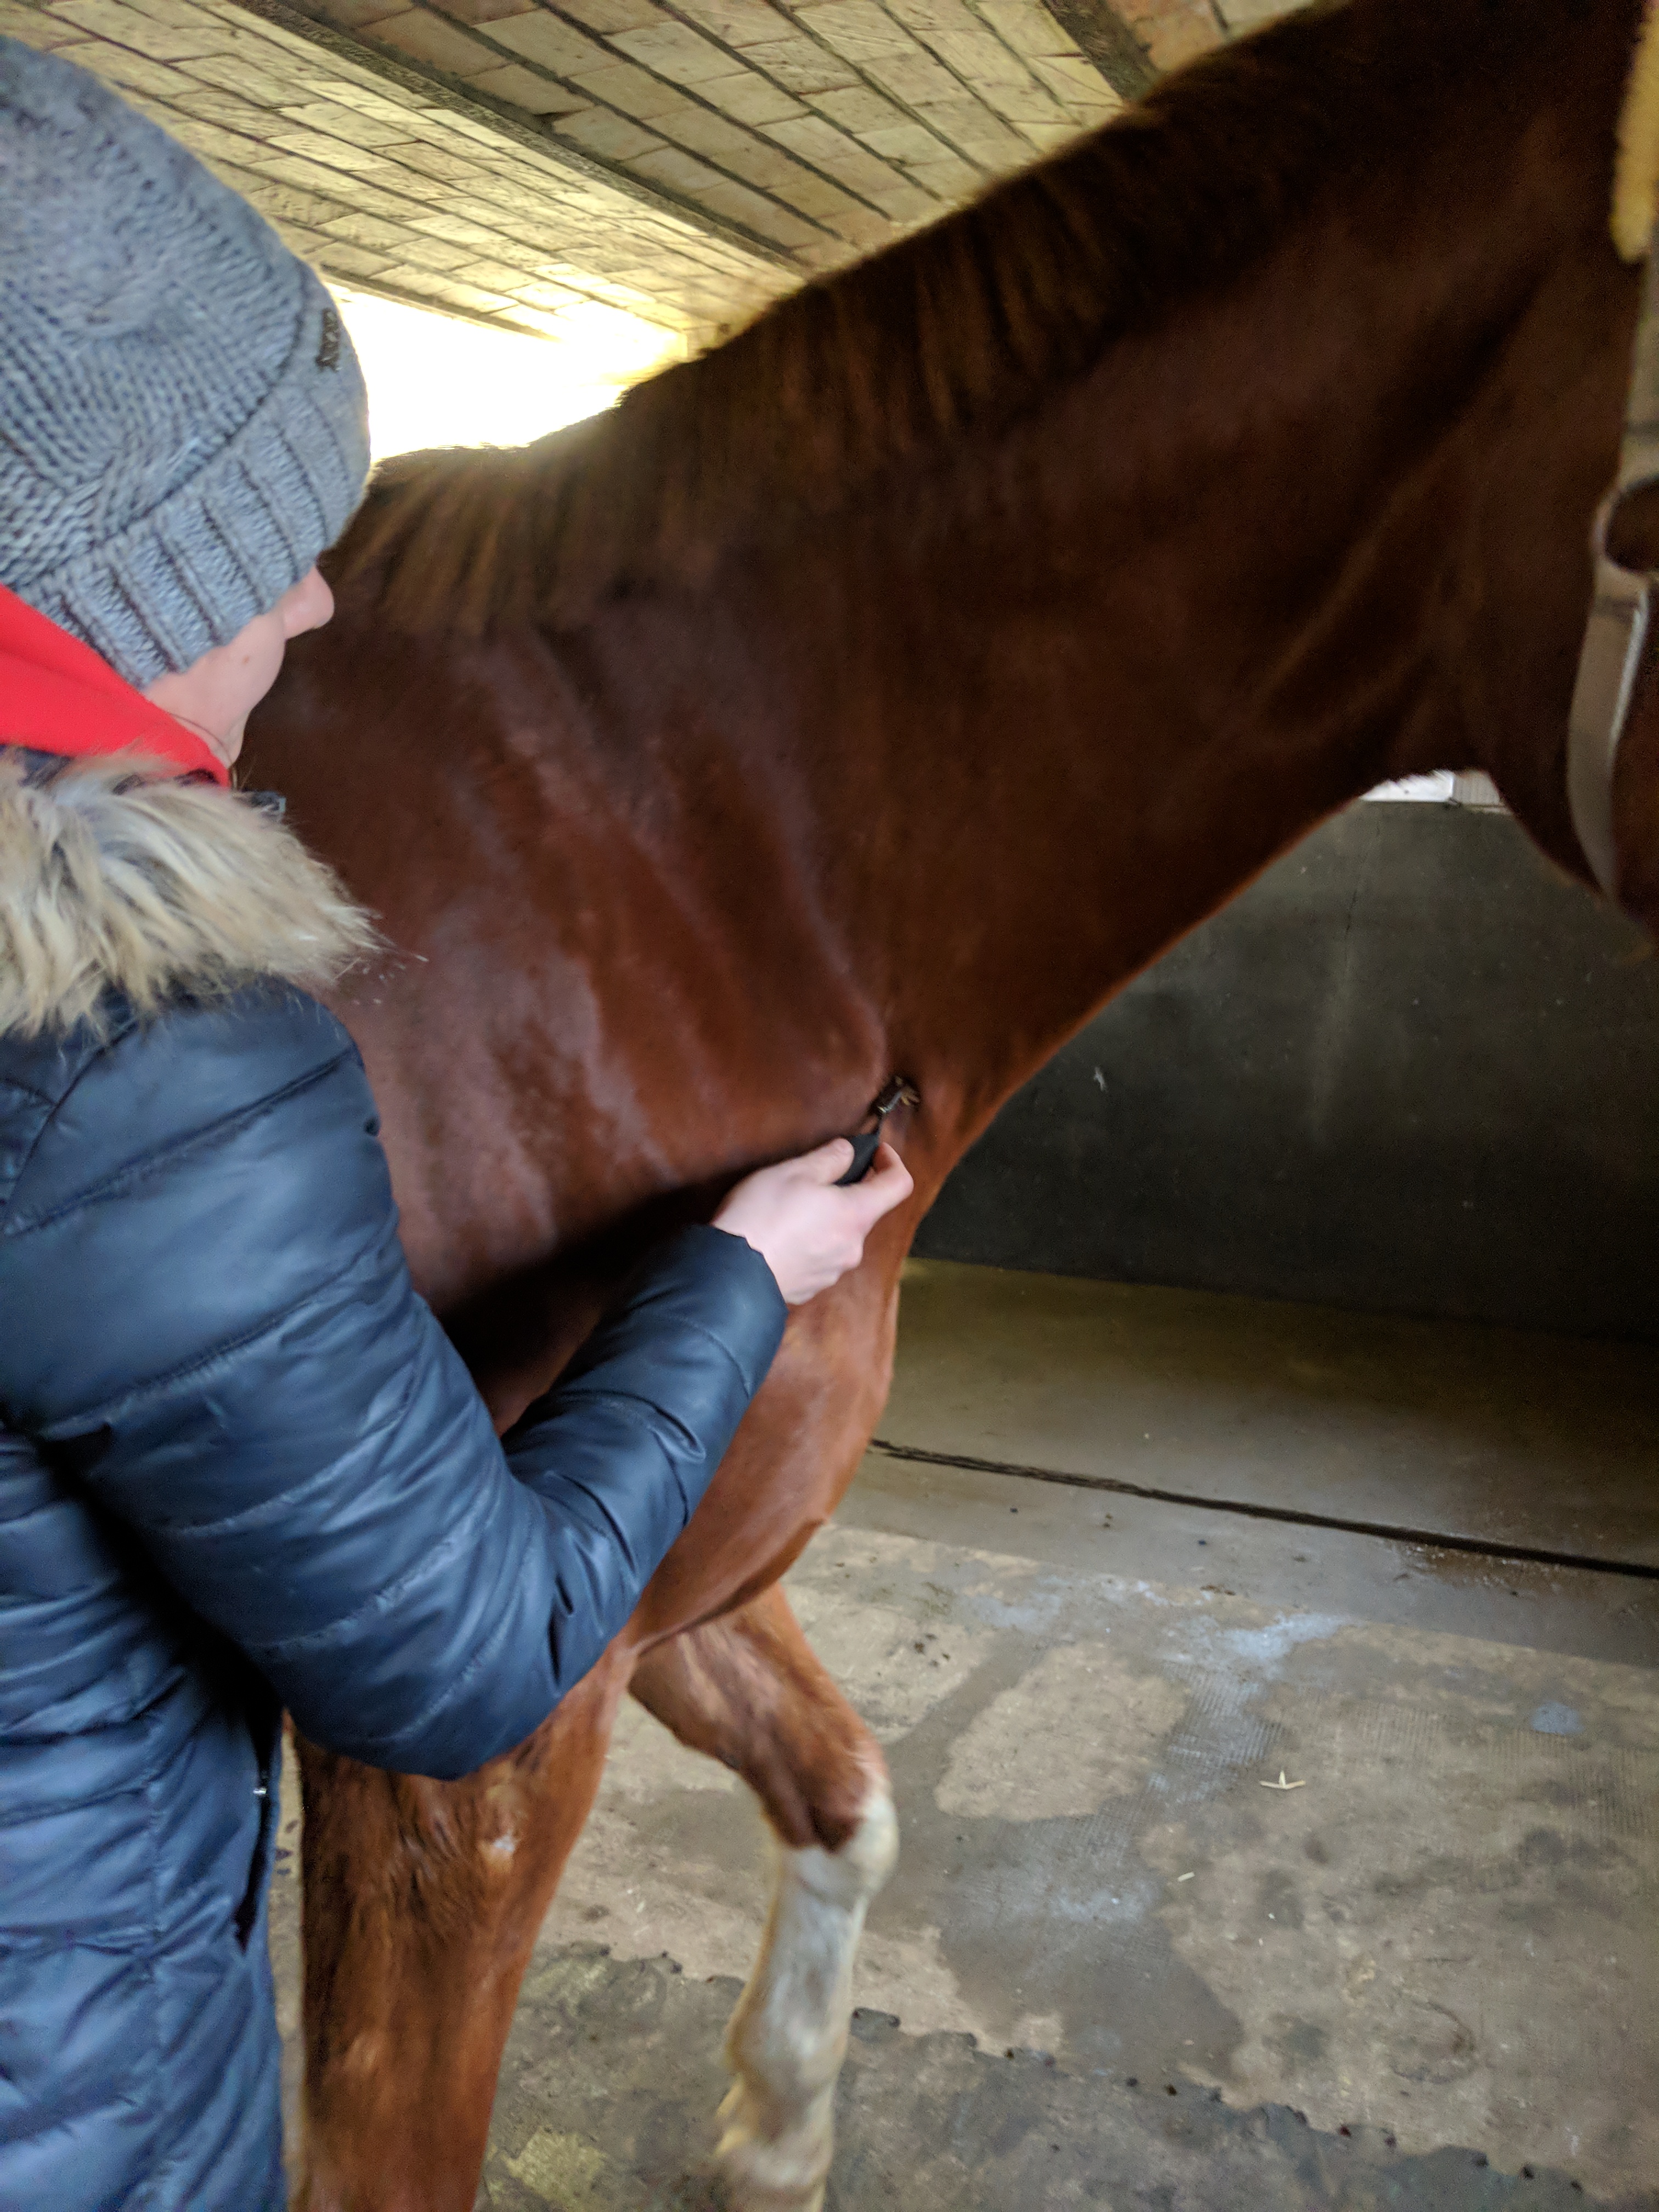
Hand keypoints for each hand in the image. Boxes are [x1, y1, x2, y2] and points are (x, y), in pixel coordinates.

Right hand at [713, 1139, 914, 1304]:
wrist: (731, 1274)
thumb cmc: (762, 1217)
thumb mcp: (794, 1172)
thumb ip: (829, 1158)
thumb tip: (848, 1151)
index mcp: (856, 1214)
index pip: (899, 1185)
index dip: (892, 1162)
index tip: (875, 1152)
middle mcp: (853, 1247)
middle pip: (865, 1211)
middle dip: (848, 1191)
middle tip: (816, 1177)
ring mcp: (833, 1271)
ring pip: (841, 1236)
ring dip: (826, 1218)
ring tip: (790, 1208)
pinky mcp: (811, 1287)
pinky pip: (820, 1257)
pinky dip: (809, 1242)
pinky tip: (782, 1235)